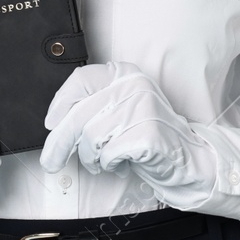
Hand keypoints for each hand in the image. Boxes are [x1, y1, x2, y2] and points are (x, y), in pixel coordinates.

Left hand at [40, 61, 217, 199]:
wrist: (189, 158)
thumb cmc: (148, 135)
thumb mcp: (121, 110)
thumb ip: (94, 106)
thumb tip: (55, 120)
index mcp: (125, 74)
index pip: (81, 79)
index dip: (60, 103)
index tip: (51, 122)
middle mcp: (133, 86)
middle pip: (79, 115)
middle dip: (59, 143)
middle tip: (51, 161)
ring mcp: (142, 108)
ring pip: (91, 138)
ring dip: (92, 158)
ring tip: (106, 159)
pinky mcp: (147, 134)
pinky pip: (109, 155)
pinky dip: (111, 165)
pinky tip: (123, 162)